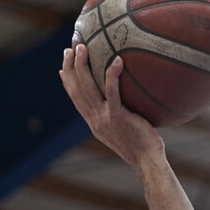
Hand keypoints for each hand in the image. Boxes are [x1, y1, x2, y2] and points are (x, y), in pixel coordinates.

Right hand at [60, 44, 162, 169]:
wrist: (147, 162)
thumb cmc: (143, 146)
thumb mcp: (124, 130)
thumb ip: (120, 116)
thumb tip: (129, 104)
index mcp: (94, 122)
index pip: (75, 99)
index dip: (67, 83)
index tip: (62, 68)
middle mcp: (94, 119)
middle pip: (75, 89)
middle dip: (70, 68)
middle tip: (70, 49)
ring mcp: (104, 118)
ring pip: (87, 88)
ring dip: (82, 66)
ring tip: (82, 47)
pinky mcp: (117, 116)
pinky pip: (113, 92)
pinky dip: (112, 75)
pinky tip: (117, 60)